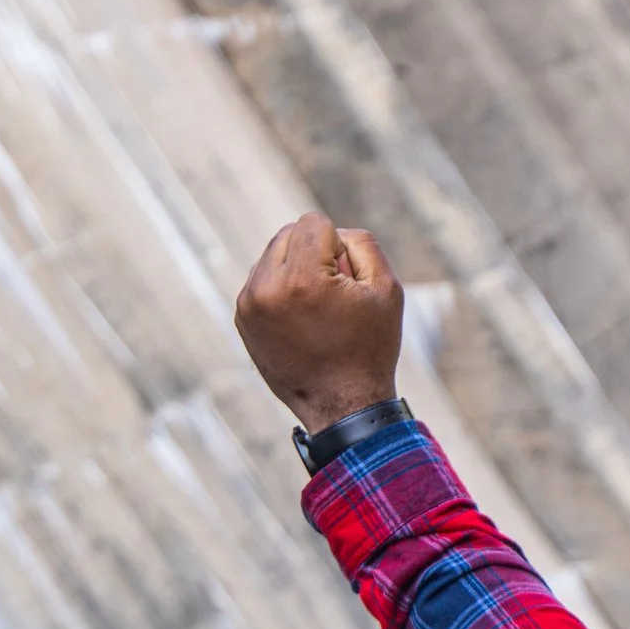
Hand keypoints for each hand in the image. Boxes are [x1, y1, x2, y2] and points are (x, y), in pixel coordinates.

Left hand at [234, 211, 405, 430]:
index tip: (348, 280)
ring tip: (318, 309)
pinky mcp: (242, 317)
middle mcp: (267, 286)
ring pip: (273, 255)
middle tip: (335, 294)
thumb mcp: (387, 290)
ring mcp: (249, 303)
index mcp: (302, 278)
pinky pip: (262, 280)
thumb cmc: (369, 348)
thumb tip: (333, 233)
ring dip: (297, 269)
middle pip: (289, 234)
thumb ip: (363, 244)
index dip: (340, 246)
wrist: (342, 405)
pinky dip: (283, 289)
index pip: (313, 223)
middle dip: (315, 253)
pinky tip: (303, 320)